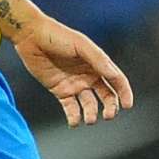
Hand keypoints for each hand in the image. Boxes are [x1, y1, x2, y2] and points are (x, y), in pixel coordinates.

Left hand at [12, 15, 134, 126]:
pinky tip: (75, 122)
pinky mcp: (59, 90)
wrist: (30, 36)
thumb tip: (114, 75)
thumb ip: (98, 60)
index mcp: (97, 64)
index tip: (128, 105)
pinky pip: (70, 107)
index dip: (124, 93)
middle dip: (110, 107)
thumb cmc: (58, 36)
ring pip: (89, 104)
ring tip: (90, 120)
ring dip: (91, 114)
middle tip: (108, 115)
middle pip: (106, 95)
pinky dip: (74, 117)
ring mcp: (75, 84)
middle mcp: (89, 76)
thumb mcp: (81, 45)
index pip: (116, 81)